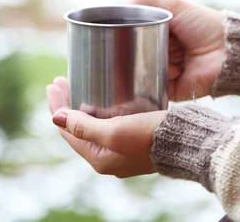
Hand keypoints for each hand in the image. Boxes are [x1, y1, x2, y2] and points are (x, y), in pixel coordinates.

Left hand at [47, 77, 166, 177]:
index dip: (58, 107)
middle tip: (62, 80)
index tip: (54, 84)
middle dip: (68, 103)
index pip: (68, 131)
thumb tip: (56, 119)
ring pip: (95, 124)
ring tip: (78, 84)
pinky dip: (102, 109)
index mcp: (99, 159)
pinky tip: (105, 96)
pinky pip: (111, 124)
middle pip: (79, 127)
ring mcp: (122, 150)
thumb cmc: (149, 137)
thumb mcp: (113, 131)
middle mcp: (108, 157)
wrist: (186, 142)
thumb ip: (84, 126)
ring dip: (84, 105)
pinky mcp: (136, 140)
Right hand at [132, 0, 224, 100]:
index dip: (130, 33)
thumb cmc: (202, 24)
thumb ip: (145, 1)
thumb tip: (122, 3)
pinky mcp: (171, 90)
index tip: (125, 32)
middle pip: (137, 53)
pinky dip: (161, 78)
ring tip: (173, 57)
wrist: (227, 52)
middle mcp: (162, 52)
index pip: (136, 34)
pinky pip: (154, 89)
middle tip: (148, 45)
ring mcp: (166, 71)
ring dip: (153, 64)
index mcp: (162, 32)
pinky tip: (175, 70)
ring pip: (143, 71)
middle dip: (140, 50)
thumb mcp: (173, 4)